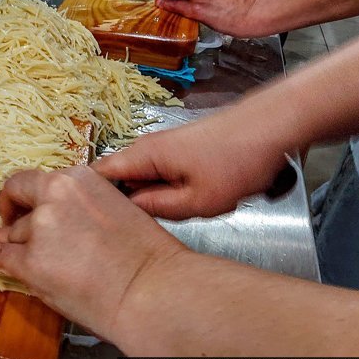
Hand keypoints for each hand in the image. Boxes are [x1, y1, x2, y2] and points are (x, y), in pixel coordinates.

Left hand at [0, 166, 184, 341]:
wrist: (154, 291)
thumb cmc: (146, 257)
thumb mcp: (114, 210)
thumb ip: (79, 206)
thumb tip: (48, 214)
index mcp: (78, 179)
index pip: (32, 179)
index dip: (24, 196)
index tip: (23, 206)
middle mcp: (55, 195)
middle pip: (16, 198)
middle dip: (12, 214)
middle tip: (12, 228)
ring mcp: (40, 228)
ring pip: (12, 234)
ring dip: (19, 246)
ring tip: (45, 265)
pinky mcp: (31, 261)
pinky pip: (0, 258)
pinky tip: (2, 264)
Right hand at [90, 116, 288, 219]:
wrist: (271, 128)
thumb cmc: (237, 161)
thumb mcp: (197, 200)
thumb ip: (157, 208)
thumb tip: (127, 213)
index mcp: (142, 155)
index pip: (96, 176)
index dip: (87, 200)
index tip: (88, 225)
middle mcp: (145, 148)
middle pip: (117, 181)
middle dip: (121, 206)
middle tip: (131, 231)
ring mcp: (162, 149)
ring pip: (140, 181)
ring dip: (148, 200)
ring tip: (162, 219)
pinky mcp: (178, 152)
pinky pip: (158, 177)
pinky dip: (164, 192)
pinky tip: (183, 205)